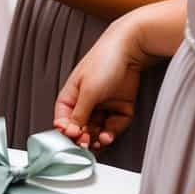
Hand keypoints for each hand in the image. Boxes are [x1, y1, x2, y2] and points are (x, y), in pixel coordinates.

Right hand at [53, 13, 154, 150]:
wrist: (130, 50)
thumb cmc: (103, 63)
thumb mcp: (88, 91)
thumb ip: (79, 114)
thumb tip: (70, 132)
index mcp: (72, 95)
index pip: (64, 119)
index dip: (66, 130)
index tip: (72, 138)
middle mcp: (86, 102)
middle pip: (81, 127)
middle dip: (83, 137)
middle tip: (85, 144)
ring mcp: (103, 105)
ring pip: (97, 129)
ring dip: (97, 138)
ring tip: (98, 142)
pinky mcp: (119, 107)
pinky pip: (114, 125)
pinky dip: (111, 133)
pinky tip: (108, 135)